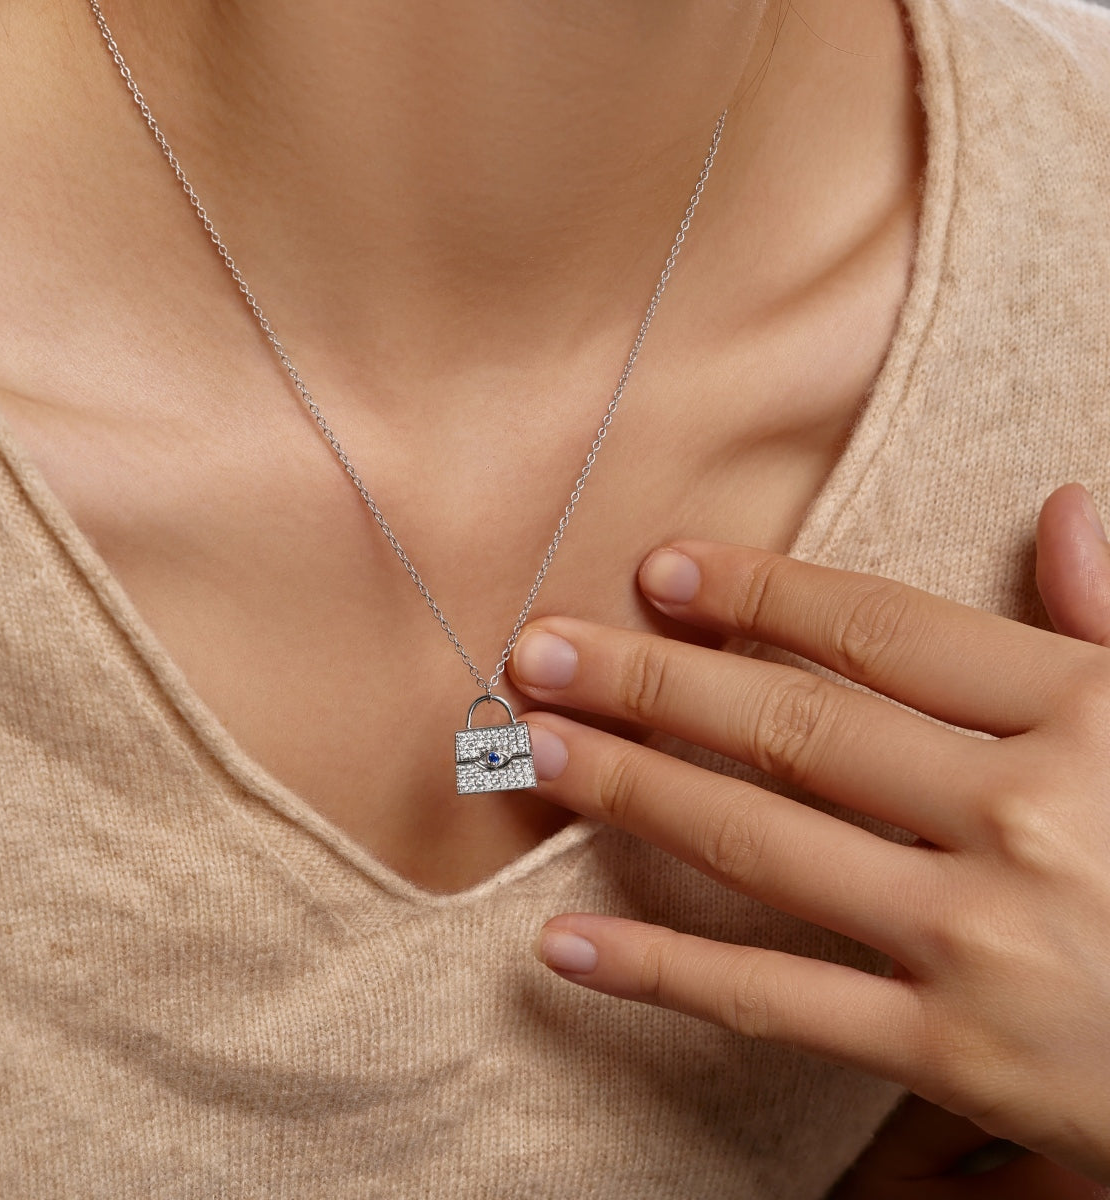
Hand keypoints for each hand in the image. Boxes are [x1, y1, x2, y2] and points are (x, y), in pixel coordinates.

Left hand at [508, 483, 1109, 1184]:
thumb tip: (1063, 510)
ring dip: (630, 789)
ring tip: (533, 749)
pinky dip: (660, 971)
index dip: (756, 594)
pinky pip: (778, 1002)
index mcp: (1087, 715)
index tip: (660, 571)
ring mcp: (983, 939)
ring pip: (763, 844)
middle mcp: (1026, 815)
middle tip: (543, 649)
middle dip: (653, 679)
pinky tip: (564, 940)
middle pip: (795, 725)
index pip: (880, 631)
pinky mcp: (956, 1054)